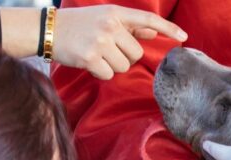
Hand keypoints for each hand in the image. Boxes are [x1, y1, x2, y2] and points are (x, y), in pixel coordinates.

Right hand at [53, 6, 187, 79]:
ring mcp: (99, 41)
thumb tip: (153, 32)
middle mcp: (109, 26)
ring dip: (112, 66)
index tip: (184, 37)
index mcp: (115, 14)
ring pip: (124, 66)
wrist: (46, 30)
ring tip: (96, 55)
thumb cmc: (79, 25)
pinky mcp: (90, 57)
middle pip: (136, 53)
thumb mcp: (104, 19)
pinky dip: (101, 73)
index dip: (167, 29)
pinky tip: (89, 62)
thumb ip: (130, 27)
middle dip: (125, 56)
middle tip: (107, 50)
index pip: (147, 19)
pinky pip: (109, 74)